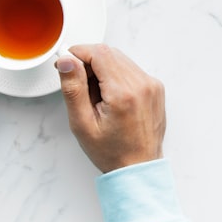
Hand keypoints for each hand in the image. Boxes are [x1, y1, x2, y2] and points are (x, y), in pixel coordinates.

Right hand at [56, 44, 164, 172]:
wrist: (138, 168)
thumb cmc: (111, 152)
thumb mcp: (82, 123)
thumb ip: (73, 88)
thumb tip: (68, 60)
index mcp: (123, 93)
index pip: (98, 53)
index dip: (78, 53)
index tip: (66, 65)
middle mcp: (142, 85)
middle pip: (109, 53)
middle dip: (89, 62)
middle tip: (80, 86)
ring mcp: (152, 85)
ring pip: (120, 59)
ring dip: (103, 69)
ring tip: (96, 97)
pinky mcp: (155, 88)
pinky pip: (131, 69)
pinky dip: (116, 76)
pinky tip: (110, 97)